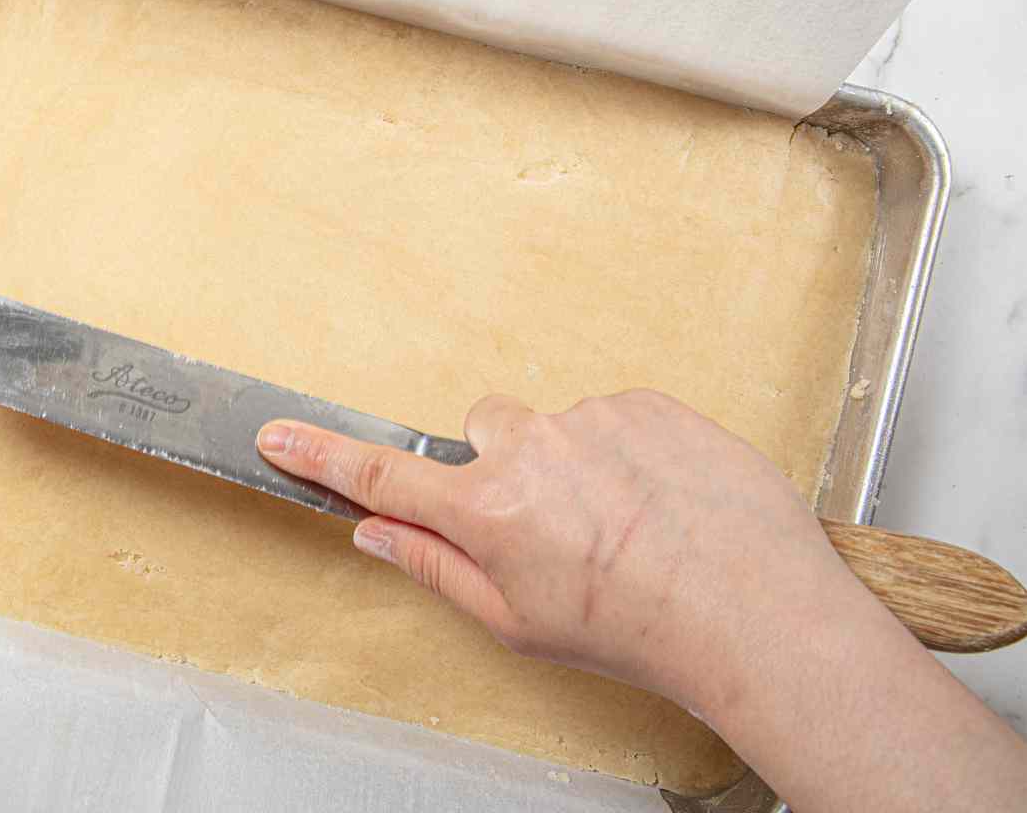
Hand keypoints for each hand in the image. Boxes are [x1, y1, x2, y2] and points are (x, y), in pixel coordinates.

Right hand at [258, 391, 1026, 812]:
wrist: (752, 606)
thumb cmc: (641, 630)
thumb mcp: (521, 624)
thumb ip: (437, 568)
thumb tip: (375, 533)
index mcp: (489, 510)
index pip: (382, 474)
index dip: (321, 453)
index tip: (276, 431)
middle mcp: (531, 447)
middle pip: (483, 430)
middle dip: (501, 465)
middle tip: (552, 525)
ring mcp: (590, 415)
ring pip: (557, 426)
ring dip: (578, 463)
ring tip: (631, 523)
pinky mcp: (646, 398)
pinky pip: (615, 415)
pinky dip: (629, 450)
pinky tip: (663, 500)